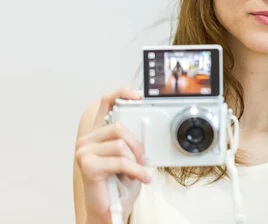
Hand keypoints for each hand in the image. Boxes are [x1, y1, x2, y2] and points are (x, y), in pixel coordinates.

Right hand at [75, 88, 150, 222]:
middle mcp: (87, 140)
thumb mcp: (128, 156)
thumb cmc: (118, 184)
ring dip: (136, 160)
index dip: (121, 94)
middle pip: (119, 127)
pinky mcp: (87, 166)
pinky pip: (120, 161)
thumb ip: (130, 139)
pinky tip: (141, 178)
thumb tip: (145, 127)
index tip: (137, 96)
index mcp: (97, 133)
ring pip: (121, 145)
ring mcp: (84, 152)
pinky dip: (136, 170)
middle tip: (143, 159)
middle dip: (137, 144)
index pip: (106, 103)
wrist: (109, 210)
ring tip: (139, 171)